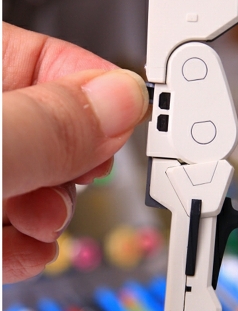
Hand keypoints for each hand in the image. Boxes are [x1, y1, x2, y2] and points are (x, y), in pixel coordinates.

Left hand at [3, 23, 148, 282]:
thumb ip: (52, 123)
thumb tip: (125, 99)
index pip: (56, 60)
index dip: (105, 93)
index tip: (150, 124)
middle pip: (55, 130)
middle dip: (75, 167)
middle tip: (77, 179)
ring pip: (38, 183)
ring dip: (53, 214)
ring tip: (39, 223)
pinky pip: (14, 225)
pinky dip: (28, 245)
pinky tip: (25, 250)